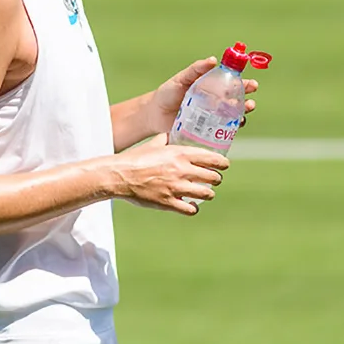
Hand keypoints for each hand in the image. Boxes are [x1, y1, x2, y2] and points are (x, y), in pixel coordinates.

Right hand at [111, 133, 231, 214]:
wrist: (119, 176)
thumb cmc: (135, 158)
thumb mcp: (154, 144)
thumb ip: (166, 140)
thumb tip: (170, 134)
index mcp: (180, 154)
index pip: (212, 159)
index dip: (222, 163)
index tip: (224, 165)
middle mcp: (182, 170)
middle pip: (213, 177)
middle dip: (216, 179)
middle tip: (214, 180)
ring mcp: (176, 188)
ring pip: (206, 194)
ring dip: (208, 194)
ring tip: (206, 193)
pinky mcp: (168, 202)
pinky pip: (191, 209)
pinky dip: (194, 208)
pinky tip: (192, 205)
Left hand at [145, 57, 259, 135]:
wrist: (153, 114)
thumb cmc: (167, 93)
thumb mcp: (181, 79)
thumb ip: (196, 69)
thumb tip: (213, 60)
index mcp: (212, 88)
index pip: (233, 84)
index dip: (245, 84)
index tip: (252, 84)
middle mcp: (215, 102)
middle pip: (237, 101)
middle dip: (247, 101)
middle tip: (250, 102)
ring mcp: (212, 117)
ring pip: (233, 116)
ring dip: (242, 115)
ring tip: (244, 113)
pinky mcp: (206, 131)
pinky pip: (222, 131)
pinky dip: (231, 130)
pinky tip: (234, 128)